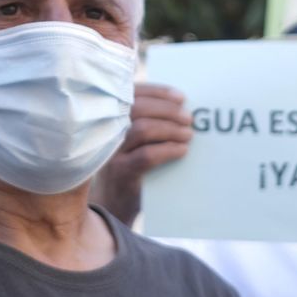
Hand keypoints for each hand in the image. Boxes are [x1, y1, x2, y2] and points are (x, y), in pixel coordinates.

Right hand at [94, 83, 192, 222]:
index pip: (132, 94)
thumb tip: (182, 108)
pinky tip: (182, 150)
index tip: (181, 97)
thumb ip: (148, 122)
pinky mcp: (121, 172)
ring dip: (171, 129)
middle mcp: (107, 131)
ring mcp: (112, 153)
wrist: (112, 203)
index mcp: (111, 118)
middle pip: (136, 108)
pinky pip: (146, 156)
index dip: (158, 92)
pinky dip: (168, 150)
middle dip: (167, 110)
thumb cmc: (130, 167)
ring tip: (188, 134)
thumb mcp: (133, 141)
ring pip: (142, 129)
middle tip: (188, 118)